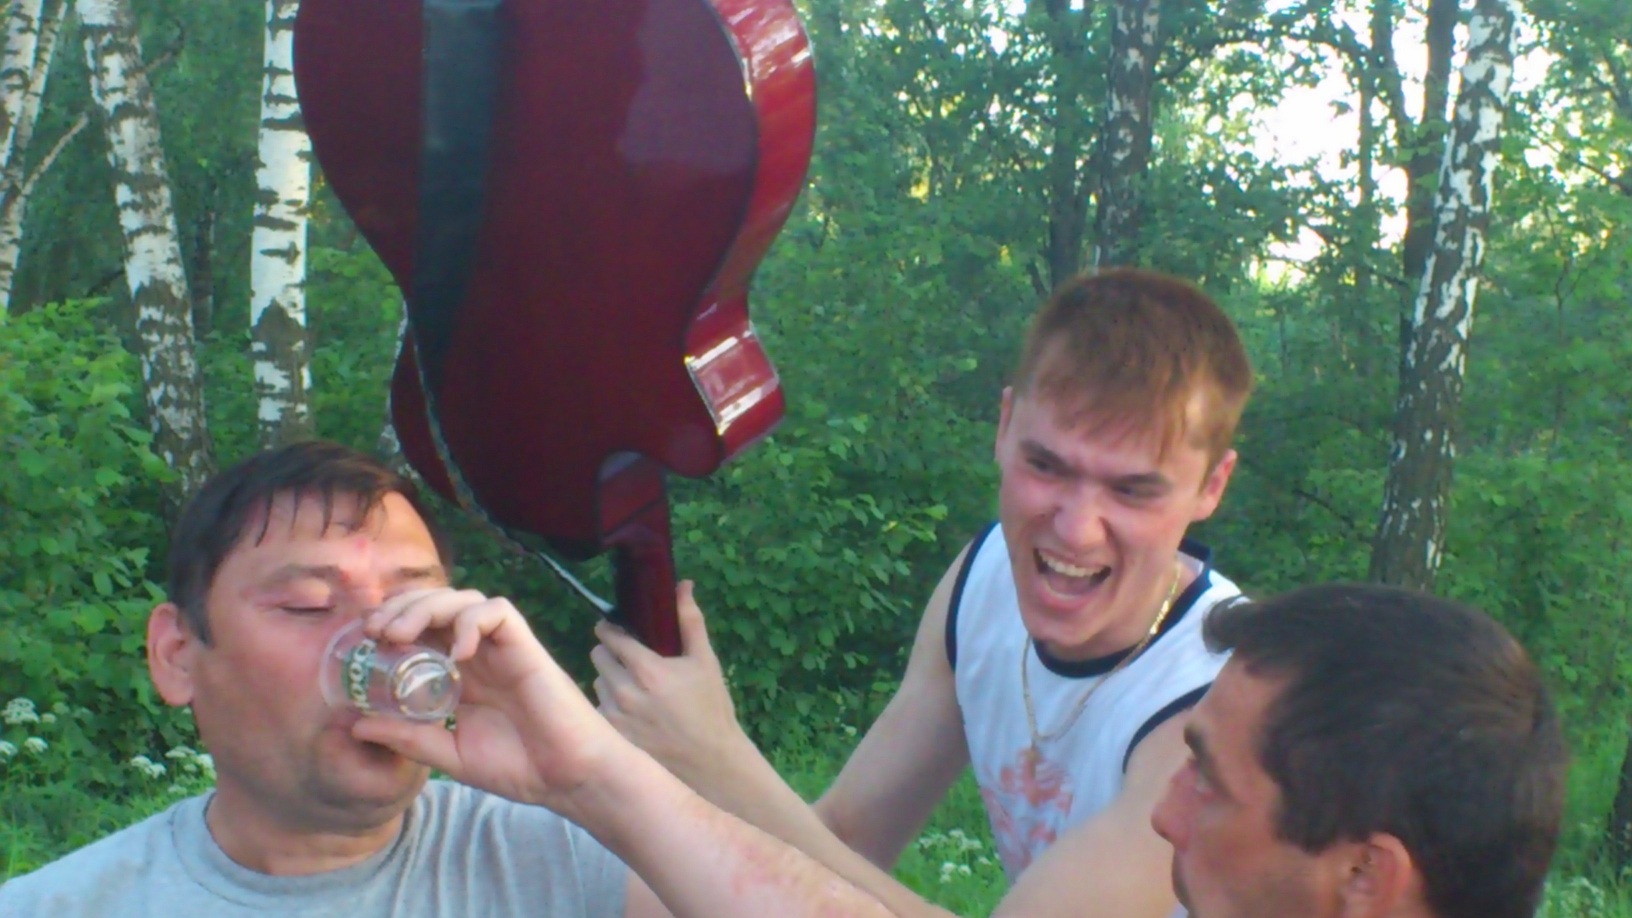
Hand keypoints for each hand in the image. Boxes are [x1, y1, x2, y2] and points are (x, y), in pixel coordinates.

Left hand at [347, 588, 620, 812]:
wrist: (567, 778)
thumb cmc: (517, 767)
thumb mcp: (448, 755)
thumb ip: (407, 738)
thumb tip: (355, 726)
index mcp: (460, 673)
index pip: (423, 626)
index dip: (392, 621)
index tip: (364, 639)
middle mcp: (479, 653)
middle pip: (438, 603)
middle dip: (402, 607)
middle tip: (375, 631)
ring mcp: (503, 647)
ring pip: (464, 598)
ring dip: (427, 607)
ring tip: (401, 634)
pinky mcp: (526, 647)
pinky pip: (497, 612)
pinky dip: (471, 621)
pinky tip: (456, 652)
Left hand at [591, 581, 751, 788]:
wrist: (711, 764)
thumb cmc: (711, 709)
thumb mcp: (705, 662)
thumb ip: (689, 620)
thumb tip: (683, 584)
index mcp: (647, 669)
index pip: (610, 636)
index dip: (611, 629)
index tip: (615, 628)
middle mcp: (624, 692)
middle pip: (598, 656)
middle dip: (611, 653)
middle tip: (629, 660)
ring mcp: (614, 718)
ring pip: (596, 683)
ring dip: (608, 680)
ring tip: (632, 688)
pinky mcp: (610, 738)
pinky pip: (598, 710)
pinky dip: (609, 707)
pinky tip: (631, 714)